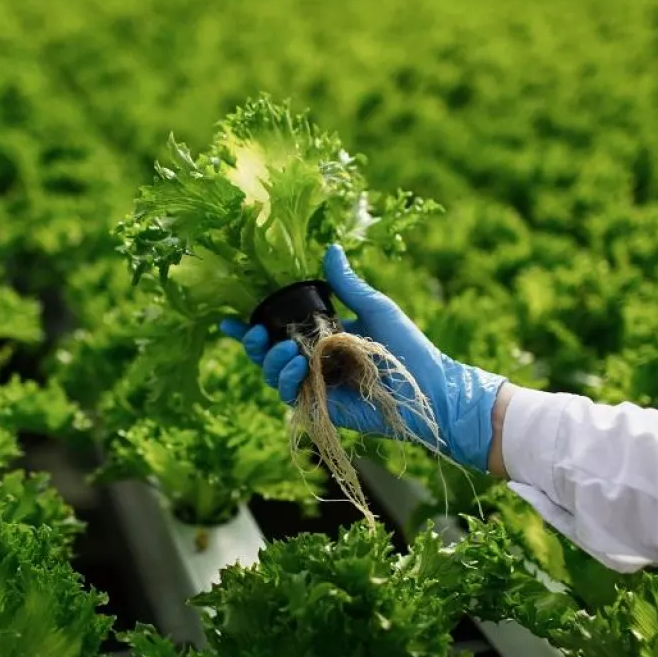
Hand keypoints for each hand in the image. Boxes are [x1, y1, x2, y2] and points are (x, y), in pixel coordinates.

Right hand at [220, 244, 505, 471]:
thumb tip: (330, 248)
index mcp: (323, 337)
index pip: (279, 330)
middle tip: (253, 331)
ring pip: (272, 375)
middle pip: (267, 354)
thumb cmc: (408, 347)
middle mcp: (314, 362)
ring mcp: (315, 386)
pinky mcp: (320, 409)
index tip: (227, 318)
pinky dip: (286, 379)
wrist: (431, 388)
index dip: (250, 327)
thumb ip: (347, 284)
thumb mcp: (374, 307)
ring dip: (269, 361)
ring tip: (286, 349)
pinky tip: (295, 364)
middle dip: (251, 343)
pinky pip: (290, 395)